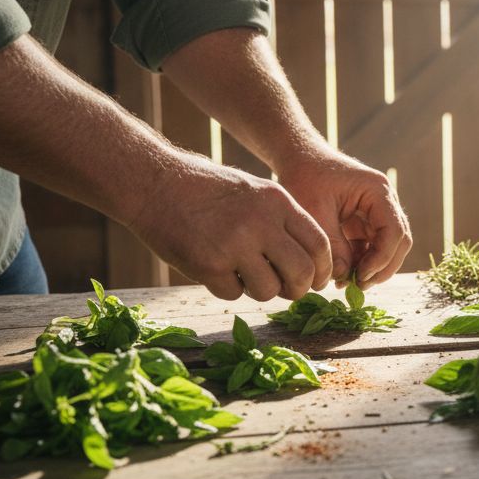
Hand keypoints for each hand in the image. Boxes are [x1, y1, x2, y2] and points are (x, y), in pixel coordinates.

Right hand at [128, 155, 332, 300]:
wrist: (155, 184)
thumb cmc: (206, 189)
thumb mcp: (255, 192)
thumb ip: (282, 221)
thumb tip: (309, 264)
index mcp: (278, 202)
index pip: (319, 244)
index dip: (323, 269)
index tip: (318, 280)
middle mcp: (261, 223)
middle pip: (302, 273)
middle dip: (298, 289)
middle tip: (288, 291)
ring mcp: (234, 245)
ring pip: (270, 290)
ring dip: (261, 291)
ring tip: (246, 276)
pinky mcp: (208, 265)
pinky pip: (233, 294)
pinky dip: (228, 289)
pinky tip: (217, 270)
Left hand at [276, 150, 412, 288]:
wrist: (299, 160)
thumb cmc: (306, 178)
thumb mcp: (315, 212)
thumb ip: (333, 245)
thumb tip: (346, 277)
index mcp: (378, 192)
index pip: (394, 231)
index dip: (381, 258)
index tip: (360, 276)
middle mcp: (385, 201)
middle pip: (399, 241)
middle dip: (383, 267)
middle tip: (360, 286)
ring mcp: (378, 212)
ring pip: (389, 247)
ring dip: (374, 267)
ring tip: (349, 283)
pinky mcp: (366, 221)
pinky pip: (373, 246)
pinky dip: (363, 262)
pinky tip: (344, 274)